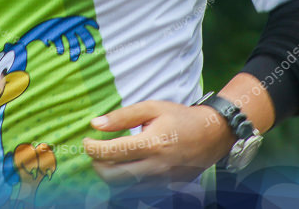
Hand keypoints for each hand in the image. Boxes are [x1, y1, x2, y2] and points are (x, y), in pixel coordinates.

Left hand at [83, 100, 234, 183]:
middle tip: (95, 151)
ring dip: (110, 174)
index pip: (111, 152)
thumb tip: (96, 124)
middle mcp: (155, 166)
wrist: (212, 135)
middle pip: (113, 176)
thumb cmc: (180, 118)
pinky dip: (125, 181)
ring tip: (109, 158)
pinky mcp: (166, 188)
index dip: (92, 148)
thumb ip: (122, 116)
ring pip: (123, 187)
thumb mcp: (151, 108)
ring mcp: (161, 181)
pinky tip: (125, 166)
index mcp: (151, 143)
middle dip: (97, 165)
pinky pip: (137, 190)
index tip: (87, 141)